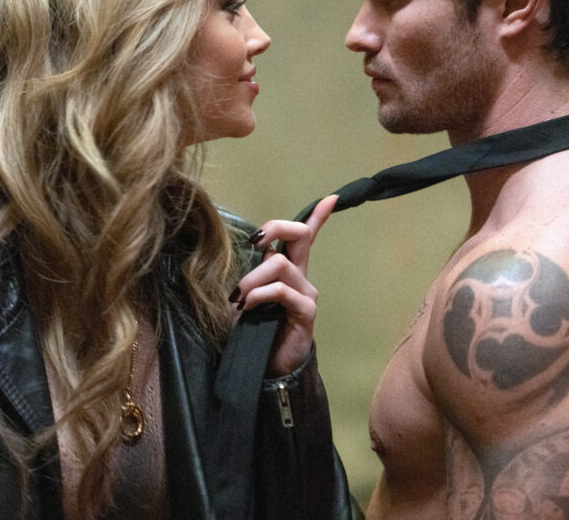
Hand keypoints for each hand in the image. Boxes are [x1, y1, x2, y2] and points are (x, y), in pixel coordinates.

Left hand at [231, 195, 338, 376]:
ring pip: (280, 264)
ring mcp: (305, 294)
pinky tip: (248, 306)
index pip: (306, 238)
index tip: (330, 198)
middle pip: (299, 236)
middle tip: (254, 242)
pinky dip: (260, 294)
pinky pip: (282, 290)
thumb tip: (247, 254)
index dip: (317, 217)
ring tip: (238, 298)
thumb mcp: (246, 297)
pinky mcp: (305, 312)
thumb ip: (251, 275)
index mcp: (288, 271)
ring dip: (252, 277)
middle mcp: (301, 278)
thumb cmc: (255, 332)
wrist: (266, 370)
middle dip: (275, 228)